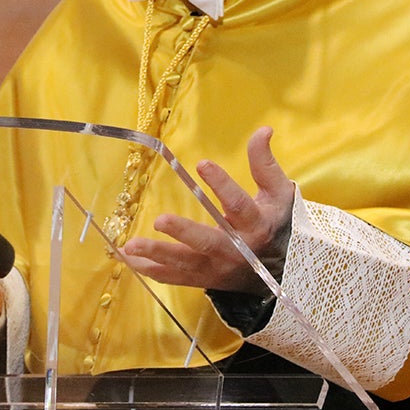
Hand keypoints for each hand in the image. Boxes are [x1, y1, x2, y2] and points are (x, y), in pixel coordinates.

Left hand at [120, 125, 294, 293]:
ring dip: (157, 255)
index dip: (222, 185)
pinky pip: (174, 277)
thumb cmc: (277, 224)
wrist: (281, 273)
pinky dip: (150, 269)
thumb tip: (262, 130)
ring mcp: (217, 268)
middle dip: (184, 233)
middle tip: (160, 220)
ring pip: (185, 264)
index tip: (202, 164)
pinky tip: (127, 258)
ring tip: (130, 246)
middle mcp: (235, 250)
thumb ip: (264, 163)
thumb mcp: (277, 192)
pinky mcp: (203, 279)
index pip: (238, 205)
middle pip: (207, 243)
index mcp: (255, 224)